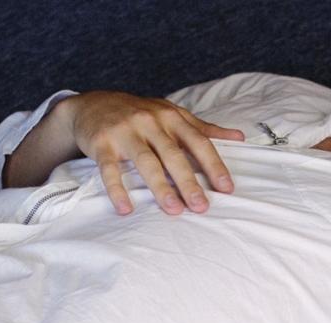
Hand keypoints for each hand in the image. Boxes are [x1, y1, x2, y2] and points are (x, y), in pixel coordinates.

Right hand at [62, 90, 245, 215]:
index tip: (227, 188)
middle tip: (201, 206)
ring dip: (160, 187)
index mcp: (171, 117)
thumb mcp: (171, 114)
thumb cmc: (140, 114)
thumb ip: (204, 128)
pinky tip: (125, 209)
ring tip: (173, 210)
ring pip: (146, 162)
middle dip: (189, 181)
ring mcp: (125, 131)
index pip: (198, 142)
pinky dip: (117, 189)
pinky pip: (109, 169)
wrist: (91, 104)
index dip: (214, 165)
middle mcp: (150, 121)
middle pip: (173, 154)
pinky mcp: (102, 143)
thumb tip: (239, 137)